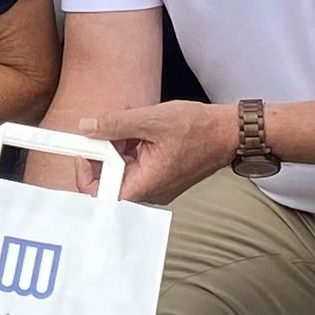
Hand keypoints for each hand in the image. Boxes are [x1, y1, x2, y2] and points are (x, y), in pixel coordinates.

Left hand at [75, 98, 241, 206]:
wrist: (229, 132)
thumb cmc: (199, 129)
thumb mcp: (151, 120)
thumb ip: (115, 124)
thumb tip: (87, 128)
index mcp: (146, 184)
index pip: (102, 194)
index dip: (86, 174)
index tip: (85, 149)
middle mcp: (150, 191)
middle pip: (110, 179)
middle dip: (103, 151)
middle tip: (104, 127)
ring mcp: (156, 184)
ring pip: (123, 168)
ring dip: (118, 145)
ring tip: (126, 121)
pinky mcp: (161, 174)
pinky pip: (136, 163)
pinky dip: (131, 144)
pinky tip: (138, 125)